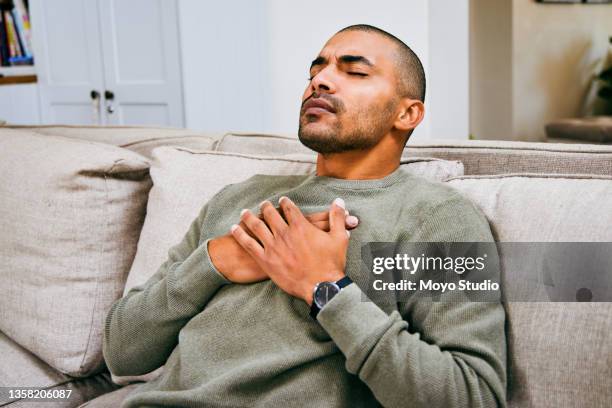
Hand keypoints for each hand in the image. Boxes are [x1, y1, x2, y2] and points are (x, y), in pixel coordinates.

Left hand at [209, 206, 357, 283]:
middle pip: (271, 214)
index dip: (285, 202)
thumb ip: (337, 217)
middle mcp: (284, 233)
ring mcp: (273, 246)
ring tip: (244, 212)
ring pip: (257, 226)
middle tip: (263, 204)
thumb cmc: (331, 263)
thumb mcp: (339, 237)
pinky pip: (248, 244)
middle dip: (266, 207)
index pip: (290, 208)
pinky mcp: (266, 260)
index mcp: (301, 226)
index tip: (282, 200)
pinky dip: (240, 235)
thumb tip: (339, 201)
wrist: (321, 286)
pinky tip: (234, 228)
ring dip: (249, 217)